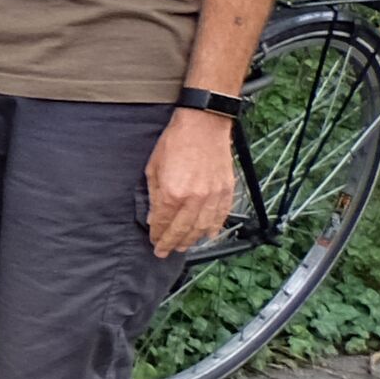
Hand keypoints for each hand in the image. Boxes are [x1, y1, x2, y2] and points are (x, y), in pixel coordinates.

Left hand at [148, 109, 241, 258]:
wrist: (203, 125)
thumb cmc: (175, 143)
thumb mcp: (153, 168)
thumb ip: (154, 196)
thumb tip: (154, 218)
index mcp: (173, 193)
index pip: (164, 223)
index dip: (158, 236)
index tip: (154, 243)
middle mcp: (195, 198)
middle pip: (182, 229)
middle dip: (172, 243)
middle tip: (164, 252)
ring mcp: (213, 195)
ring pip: (202, 227)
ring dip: (191, 240)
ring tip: (182, 247)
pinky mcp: (226, 190)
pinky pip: (221, 215)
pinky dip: (214, 228)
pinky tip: (207, 235)